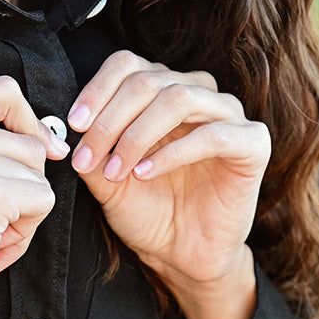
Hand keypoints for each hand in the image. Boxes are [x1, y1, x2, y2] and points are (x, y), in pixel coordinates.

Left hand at [68, 51, 270, 318]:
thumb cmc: (146, 209)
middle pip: (147, 80)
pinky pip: (213, 134)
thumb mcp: (105, 176)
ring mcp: (228, 114)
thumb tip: (66, 126)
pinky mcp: (252, 144)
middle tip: (87, 157)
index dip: (97, 90)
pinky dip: (172, 152)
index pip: (127, 64)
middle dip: (110, 120)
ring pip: (178, 97)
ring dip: (137, 134)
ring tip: (114, 169)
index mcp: (161, 88)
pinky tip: (146, 173)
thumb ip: (90, 145)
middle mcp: (196, 92)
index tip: (73, 125)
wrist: (180, 255)